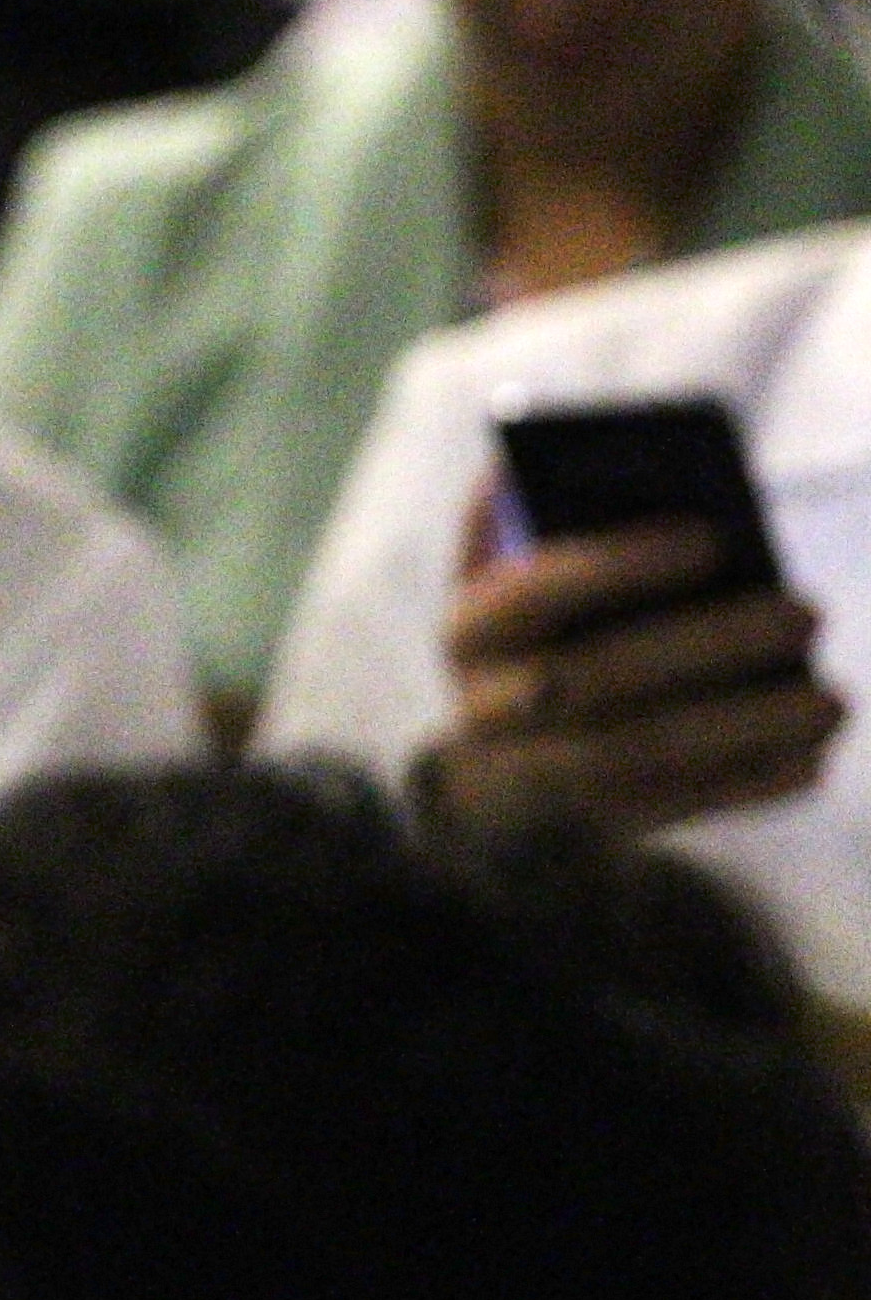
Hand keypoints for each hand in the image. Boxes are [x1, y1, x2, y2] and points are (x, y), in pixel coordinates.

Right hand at [419, 514, 844, 841]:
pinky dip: (749, 784)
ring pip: (637, 753)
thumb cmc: (536, 647)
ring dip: (742, 724)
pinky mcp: (594, 831)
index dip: (617, 564)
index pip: (531, 592)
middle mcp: (486, 710)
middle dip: (706, 644)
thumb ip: (517, 522)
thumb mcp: (508, 582)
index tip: (712, 534)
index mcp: (468, 632)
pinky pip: (677, 809)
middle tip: (808, 611)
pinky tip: (813, 754)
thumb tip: (525, 468)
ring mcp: (537, 781)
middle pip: (592, 679)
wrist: (500, 785)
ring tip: (831, 696)